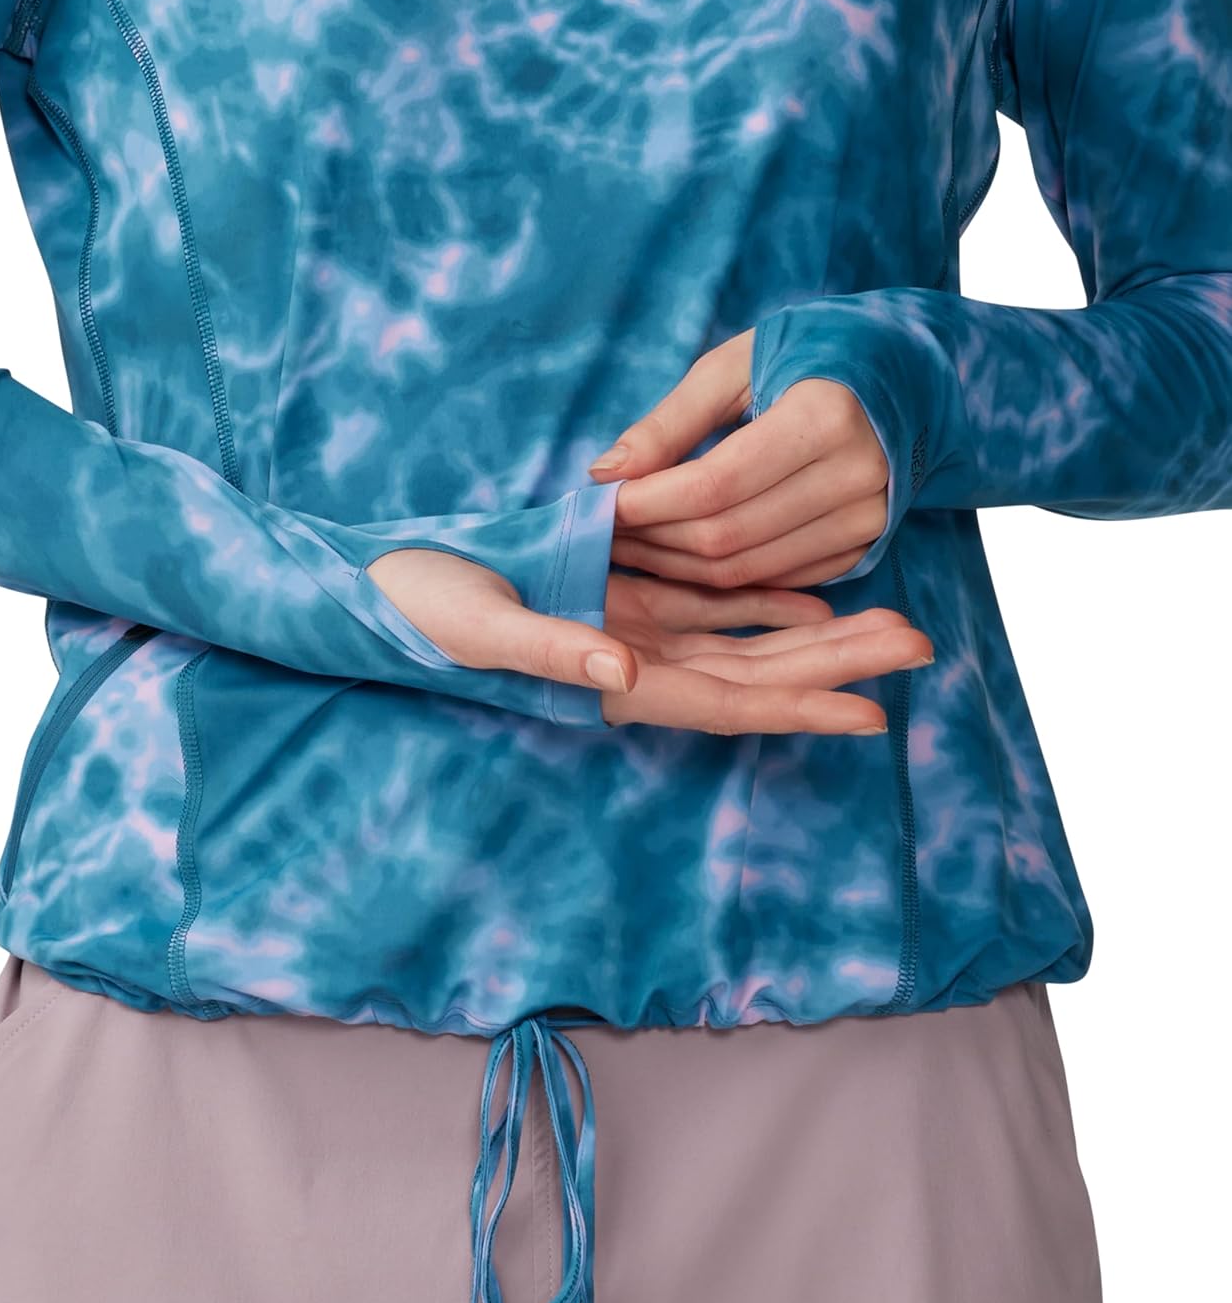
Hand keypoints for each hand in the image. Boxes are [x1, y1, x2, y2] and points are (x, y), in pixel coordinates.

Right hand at [366, 548, 931, 734]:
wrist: (383, 587)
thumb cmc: (421, 611)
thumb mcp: (482, 627)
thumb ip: (554, 651)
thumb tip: (627, 676)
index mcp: (606, 682)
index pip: (722, 702)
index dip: (797, 709)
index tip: (873, 715)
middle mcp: (632, 665)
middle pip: (753, 673)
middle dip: (835, 665)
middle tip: (919, 644)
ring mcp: (630, 631)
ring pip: (742, 639)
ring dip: (814, 634)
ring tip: (890, 620)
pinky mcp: (619, 597)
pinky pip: (706, 603)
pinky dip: (760, 600)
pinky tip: (813, 592)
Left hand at [590, 329, 889, 588]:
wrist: (913, 373)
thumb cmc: (814, 350)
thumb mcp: (737, 362)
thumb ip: (670, 420)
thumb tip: (605, 473)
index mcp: (824, 416)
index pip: (715, 485)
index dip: (648, 503)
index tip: (599, 503)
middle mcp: (855, 477)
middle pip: (727, 536)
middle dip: (653, 540)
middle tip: (604, 531)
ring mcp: (866, 520)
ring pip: (746, 571)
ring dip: (677, 567)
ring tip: (633, 544)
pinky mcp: (864, 548)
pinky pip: (775, 580)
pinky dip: (719, 577)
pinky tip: (681, 557)